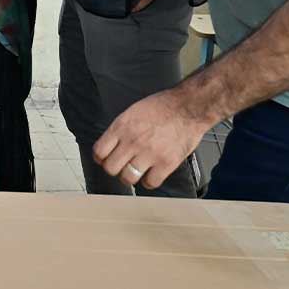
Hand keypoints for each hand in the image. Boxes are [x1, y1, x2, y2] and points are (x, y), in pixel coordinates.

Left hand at [92, 89, 211, 189]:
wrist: (189, 106)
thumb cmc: (164, 106)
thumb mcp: (134, 111)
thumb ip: (121, 129)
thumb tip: (110, 144)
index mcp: (122, 126)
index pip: (99, 152)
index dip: (101, 158)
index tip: (106, 159)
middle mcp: (133, 141)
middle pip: (110, 168)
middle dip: (115, 169)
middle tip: (122, 166)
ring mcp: (149, 153)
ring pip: (128, 178)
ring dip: (131, 176)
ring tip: (137, 171)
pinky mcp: (166, 163)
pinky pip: (150, 183)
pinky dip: (150, 181)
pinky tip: (152, 174)